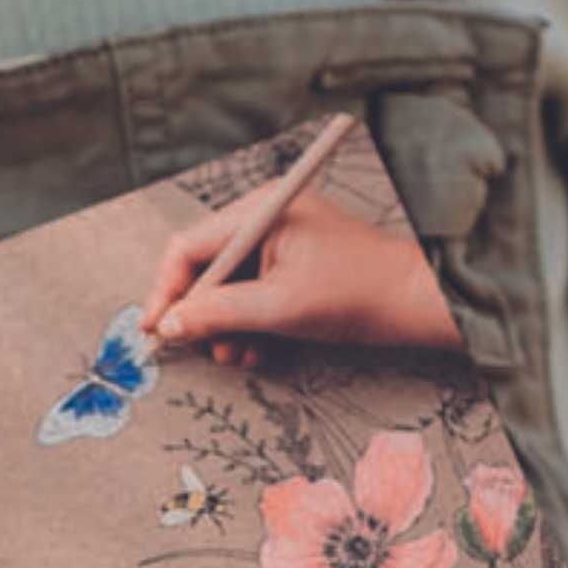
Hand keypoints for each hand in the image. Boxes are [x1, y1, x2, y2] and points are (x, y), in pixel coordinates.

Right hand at [140, 186, 463, 367]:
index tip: (155, 330)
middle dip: (202, 317)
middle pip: (203, 272)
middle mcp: (262, 222)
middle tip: (209, 351)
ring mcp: (276, 247)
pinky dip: (247, 329)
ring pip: (225, 293)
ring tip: (242, 355)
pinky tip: (258, 351)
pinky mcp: (288, 272)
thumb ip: (218, 314)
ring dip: (226, 330)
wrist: (412, 304)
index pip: (187, 248)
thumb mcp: (278, 307)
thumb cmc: (357, 293)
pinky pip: (249, 300)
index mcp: (258, 212)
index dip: (165, 291)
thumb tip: (170, 325)